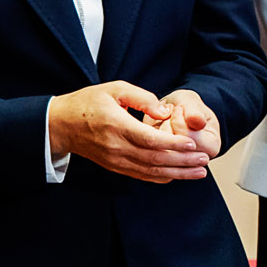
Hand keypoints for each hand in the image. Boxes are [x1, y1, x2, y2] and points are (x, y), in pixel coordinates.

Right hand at [49, 81, 212, 182]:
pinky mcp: (116, 167)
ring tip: (199, 172)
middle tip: (204, 160)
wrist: (62, 125)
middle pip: (154, 159)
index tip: (193, 144)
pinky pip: (142, 176)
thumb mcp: (114, 89)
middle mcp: (116, 147)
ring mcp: (115, 160)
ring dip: (177, 173)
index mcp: (116, 126)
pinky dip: (161, 177)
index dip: (173, 144)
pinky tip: (178, 176)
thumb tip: (165, 112)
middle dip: (183, 162)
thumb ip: (142, 98)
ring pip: (150, 171)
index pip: (149, 140)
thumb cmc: (88, 103)